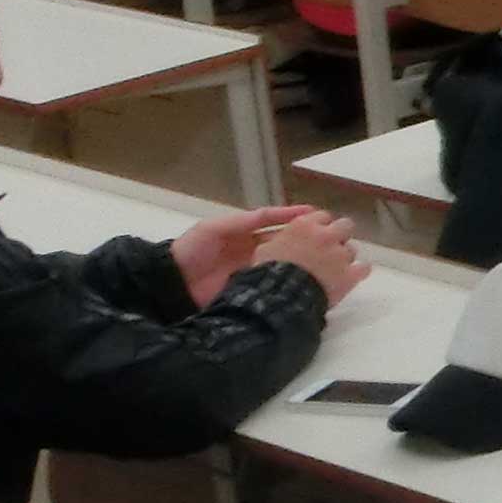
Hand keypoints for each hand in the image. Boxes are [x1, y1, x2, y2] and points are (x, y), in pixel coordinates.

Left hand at [168, 202, 333, 306]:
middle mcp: (252, 250)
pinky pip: (271, 283)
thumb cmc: (192, 250)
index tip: (315, 212)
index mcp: (244, 233)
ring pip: (282, 261)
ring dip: (300, 258)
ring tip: (325, 255)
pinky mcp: (250, 290)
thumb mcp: (214, 228)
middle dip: (304, 237)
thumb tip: (270, 214)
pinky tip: (305, 278)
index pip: (273, 222)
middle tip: (328, 234)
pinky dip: (287, 280)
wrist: (173, 283)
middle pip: (283, 241)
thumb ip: (241, 221)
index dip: (292, 216)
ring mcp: (252, 270)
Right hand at [259, 208, 371, 303]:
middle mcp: (326, 235)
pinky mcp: (350, 274)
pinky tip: (355, 275)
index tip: (319, 234)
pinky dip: (360, 271)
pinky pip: (364, 268)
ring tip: (336, 268)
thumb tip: (284, 241)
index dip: (322, 226)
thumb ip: (281, 240)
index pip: (322, 216)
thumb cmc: (268, 273)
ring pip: (352, 249)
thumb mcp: (265, 250)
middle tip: (333, 247)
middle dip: (340, 235)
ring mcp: (340, 254)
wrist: (282, 295)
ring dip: (345, 257)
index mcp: (304, 226)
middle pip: (345, 226)